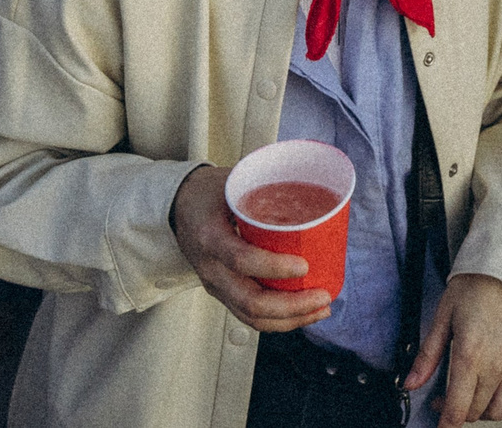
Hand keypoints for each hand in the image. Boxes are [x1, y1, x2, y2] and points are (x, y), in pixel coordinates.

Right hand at [169, 164, 333, 333]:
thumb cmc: (208, 193)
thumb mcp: (232, 182)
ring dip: (290, 319)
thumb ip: (266, 186)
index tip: (304, 265)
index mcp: (210, 236)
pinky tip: (303, 313)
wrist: (177, 208)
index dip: (274, 268)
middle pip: (250, 301)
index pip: (241, 260)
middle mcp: (210, 268)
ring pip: (251, 316)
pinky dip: (279, 320)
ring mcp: (215, 285)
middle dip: (291, 306)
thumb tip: (312, 182)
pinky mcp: (223, 293)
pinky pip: (249, 316)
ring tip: (320, 309)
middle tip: (323, 295)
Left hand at [404, 272, 501, 424]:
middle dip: (456, 413)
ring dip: (481, 410)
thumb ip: (428, 355)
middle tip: (445, 398)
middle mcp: (496, 366)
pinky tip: (493, 388)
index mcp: (470, 355)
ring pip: (498, 410)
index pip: (457, 410)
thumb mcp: (444, 316)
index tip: (439, 425)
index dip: (445, 425)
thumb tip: (411, 383)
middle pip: (475, 412)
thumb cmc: (477, 287)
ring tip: (469, 395)